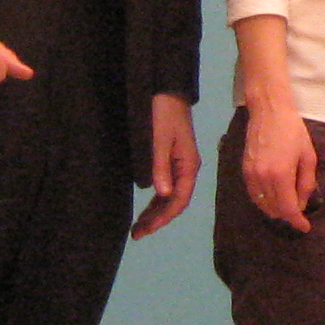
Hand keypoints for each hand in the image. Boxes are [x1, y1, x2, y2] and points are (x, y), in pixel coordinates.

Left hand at [134, 94, 200, 238]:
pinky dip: (156, 200)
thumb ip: (160, 166)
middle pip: (174, 201)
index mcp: (188, 165)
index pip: (179, 199)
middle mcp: (186, 168)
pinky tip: (147, 208)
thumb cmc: (162, 113)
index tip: (146, 230)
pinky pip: (166, 186)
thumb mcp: (158, 139)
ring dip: (156, 212)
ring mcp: (179, 164)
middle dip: (157, 219)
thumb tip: (162, 195)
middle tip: (136, 234)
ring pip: (170, 196)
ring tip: (138, 227)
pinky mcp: (171, 159)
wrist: (166, 90)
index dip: (163, 217)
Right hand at [240, 101, 319, 232]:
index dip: (297, 221)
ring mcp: (250, 175)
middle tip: (300, 213)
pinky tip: (273, 198)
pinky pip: (253, 195)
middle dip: (288, 215)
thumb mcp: (308, 157)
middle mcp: (262, 178)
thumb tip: (302, 204)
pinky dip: (263, 202)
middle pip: (274, 209)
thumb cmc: (293, 132)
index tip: (305, 227)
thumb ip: (306, 183)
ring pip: (262, 205)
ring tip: (288, 207)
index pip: (288, 208)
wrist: (268, 112)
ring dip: (275, 210)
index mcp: (280, 175)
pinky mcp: (243, 171)